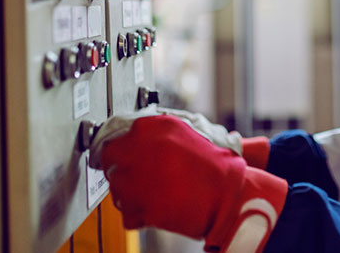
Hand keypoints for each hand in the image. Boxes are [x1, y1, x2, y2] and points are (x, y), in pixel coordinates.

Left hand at [88, 112, 287, 252]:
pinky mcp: (138, 206)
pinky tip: (158, 207)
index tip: (122, 154)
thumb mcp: (190, 132)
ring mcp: (135, 178)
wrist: (229, 194)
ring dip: (129, 191)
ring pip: (116, 187)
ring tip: (156, 193)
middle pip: (110, 159)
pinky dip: (139, 214)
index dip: (121, 147)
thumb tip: (137, 136)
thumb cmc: (216, 165)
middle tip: (140, 176)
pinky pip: (127, 212)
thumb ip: (160, 132)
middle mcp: (138, 148)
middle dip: (122, 168)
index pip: (116, 133)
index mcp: (151, 126)